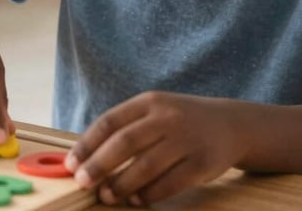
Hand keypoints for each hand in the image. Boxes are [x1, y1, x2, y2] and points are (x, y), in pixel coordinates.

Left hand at [65, 91, 247, 205]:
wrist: (230, 124)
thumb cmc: (181, 121)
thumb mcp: (155, 112)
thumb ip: (126, 129)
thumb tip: (87, 158)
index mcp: (149, 102)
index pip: (110, 121)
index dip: (87, 144)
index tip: (71, 163)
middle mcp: (167, 117)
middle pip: (125, 143)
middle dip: (99, 165)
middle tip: (83, 182)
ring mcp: (186, 139)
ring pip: (146, 166)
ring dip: (121, 184)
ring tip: (107, 195)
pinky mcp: (202, 162)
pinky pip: (170, 183)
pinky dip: (149, 194)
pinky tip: (137, 200)